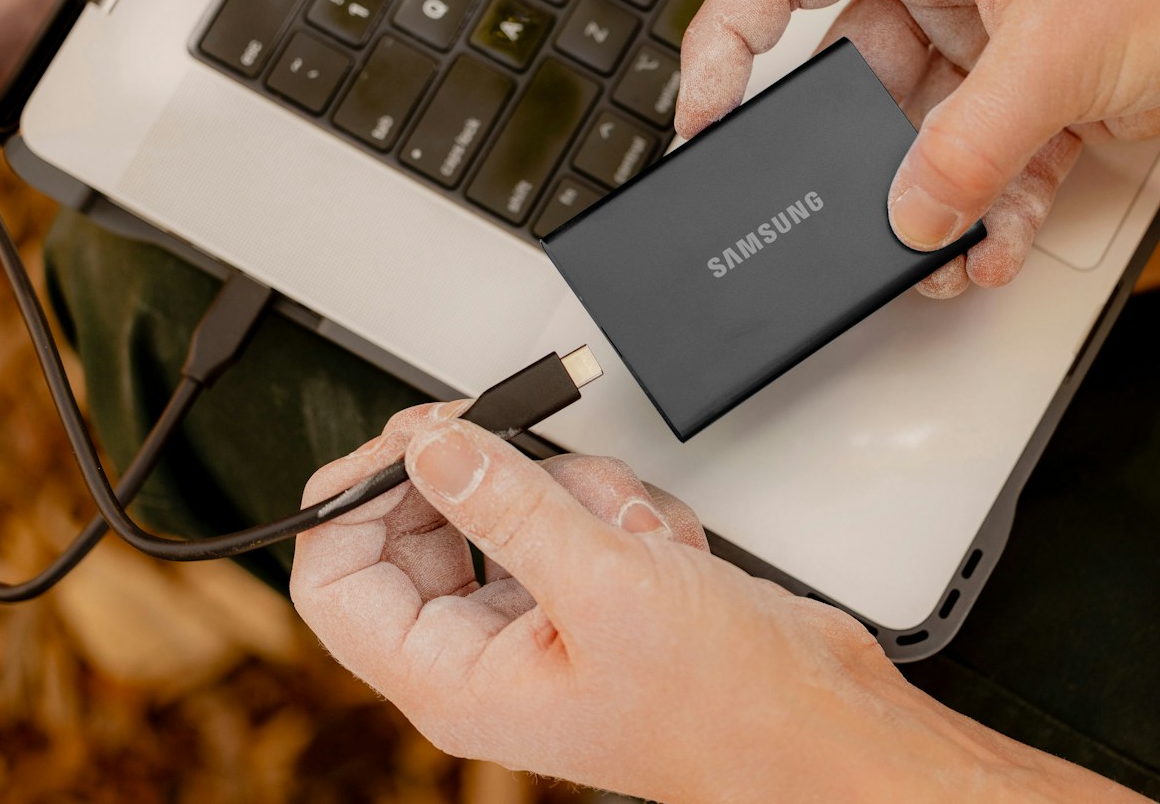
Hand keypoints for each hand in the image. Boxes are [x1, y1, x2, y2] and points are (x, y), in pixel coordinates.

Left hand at [291, 404, 1139, 802]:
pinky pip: (573, 512)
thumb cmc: (723, 701)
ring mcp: (544, 618)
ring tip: (633, 534)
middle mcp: (488, 651)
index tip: (407, 439)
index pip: (337, 579)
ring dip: (573, 493)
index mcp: (455, 677)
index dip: (357, 496)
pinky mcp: (597, 590)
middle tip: (514, 440)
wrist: (821, 719)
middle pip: (423, 528)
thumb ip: (506, 504)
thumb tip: (429, 449)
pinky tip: (665, 547)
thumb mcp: (603, 584)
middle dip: (486, 480)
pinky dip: (618, 508)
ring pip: (509, 506)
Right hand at [677, 0, 1159, 294]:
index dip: (726, 46)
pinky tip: (992, 246)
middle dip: (858, 160)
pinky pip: (980, 165)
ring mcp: (989, 39)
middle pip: (854, 81)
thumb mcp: (1054, 53)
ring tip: (937, 251)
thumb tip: (905, 214)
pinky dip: (985, 212)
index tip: (704, 119)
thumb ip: (964, 146)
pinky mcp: (1035, 93)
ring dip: (930, 203)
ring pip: (920, 138)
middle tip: (842, 214)